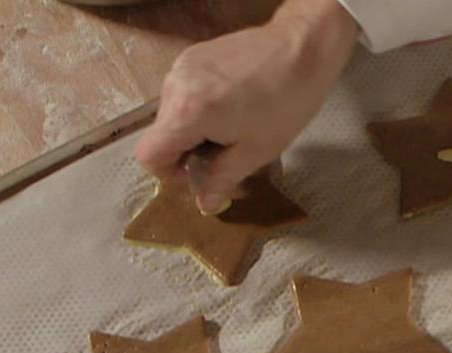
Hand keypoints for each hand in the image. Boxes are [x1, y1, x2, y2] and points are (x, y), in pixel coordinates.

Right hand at [134, 0, 359, 213]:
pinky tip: (233, 105)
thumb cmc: (285, 103)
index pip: (148, 155)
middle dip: (188, 151)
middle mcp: (174, 86)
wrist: (302, 49)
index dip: (169, 175)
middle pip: (162, 134)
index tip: (200, 175)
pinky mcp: (193, 55)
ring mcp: (182, 66)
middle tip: (227, 153)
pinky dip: (200, 106)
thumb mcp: (255, 152)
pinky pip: (184, 92)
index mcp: (186, 113)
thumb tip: (204, 203)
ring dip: (195, 129)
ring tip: (234, 126)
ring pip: (173, 113)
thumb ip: (222, 179)